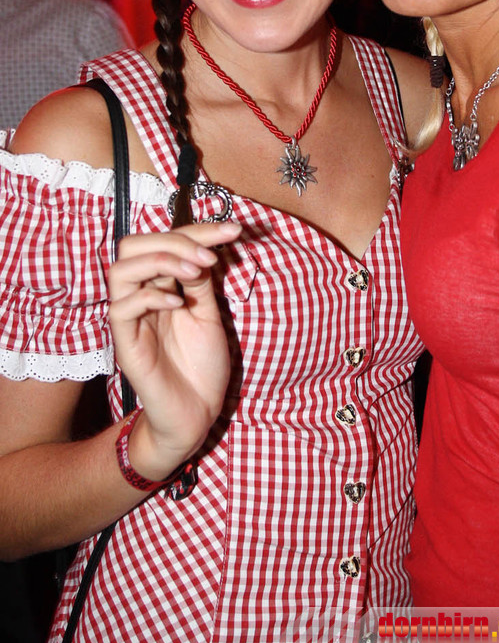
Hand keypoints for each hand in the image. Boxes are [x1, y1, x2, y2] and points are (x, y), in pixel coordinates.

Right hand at [108, 221, 240, 478]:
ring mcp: (131, 319)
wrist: (196, 413)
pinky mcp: (126, 343)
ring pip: (121, 269)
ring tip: (196, 271)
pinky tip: (179, 303)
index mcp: (161, 285)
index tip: (234, 230)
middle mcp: (141, 296)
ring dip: (161, 261)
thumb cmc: (201, 365)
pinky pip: (122, 308)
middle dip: (174, 239)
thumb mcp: (208, 313)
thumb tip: (204, 247)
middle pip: (133, 245)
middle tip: (209, 255)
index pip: (167, 241)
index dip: (199, 229)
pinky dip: (151, 296)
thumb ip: (200, 281)